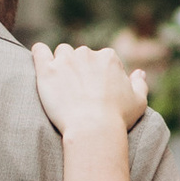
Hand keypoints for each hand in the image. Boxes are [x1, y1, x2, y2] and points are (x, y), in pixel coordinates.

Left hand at [33, 40, 148, 138]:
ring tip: (60, 83)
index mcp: (109, 58)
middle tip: (77, 91)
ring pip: (61, 53)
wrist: (93, 129)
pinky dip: (39, 53)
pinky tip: (41, 60)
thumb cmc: (118, 118)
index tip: (95, 90)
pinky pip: (39, 51)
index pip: (102, 58)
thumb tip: (139, 73)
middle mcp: (87, 53)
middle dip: (79, 68)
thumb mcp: (139, 102)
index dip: (98, 74)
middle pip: (80, 54)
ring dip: (61, 63)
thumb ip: (140, 84)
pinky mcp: (47, 70)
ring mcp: (65, 60)